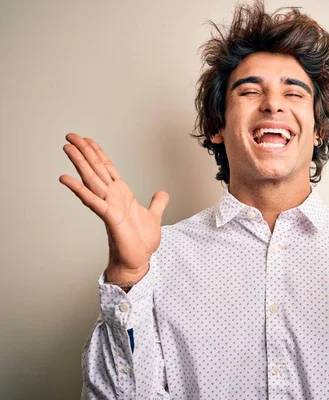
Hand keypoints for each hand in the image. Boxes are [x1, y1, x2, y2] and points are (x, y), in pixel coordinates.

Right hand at [59, 133, 168, 281]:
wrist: (139, 261)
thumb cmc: (141, 242)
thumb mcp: (154, 216)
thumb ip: (157, 203)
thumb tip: (162, 193)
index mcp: (122, 194)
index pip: (108, 168)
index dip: (98, 153)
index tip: (87, 140)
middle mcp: (112, 197)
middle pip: (96, 169)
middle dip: (84, 152)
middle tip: (70, 135)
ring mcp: (108, 206)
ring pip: (91, 180)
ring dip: (79, 163)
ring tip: (67, 147)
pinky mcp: (109, 217)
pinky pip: (92, 201)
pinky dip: (79, 189)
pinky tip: (66, 178)